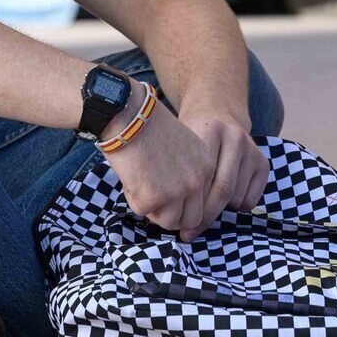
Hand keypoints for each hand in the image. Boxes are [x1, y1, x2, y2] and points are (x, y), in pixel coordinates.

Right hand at [104, 108, 219, 236]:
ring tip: (142, 184)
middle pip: (192, 220)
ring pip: (169, 222)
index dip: (189, 212)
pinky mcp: (154, 196)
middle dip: (173, 217)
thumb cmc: (149, 127)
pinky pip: (142, 211)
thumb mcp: (184, 147)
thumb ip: (187, 173)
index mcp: (207, 166)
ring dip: (153, 209)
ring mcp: (177, 190)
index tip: (178, 216)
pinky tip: (131, 175)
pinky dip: (133, 197)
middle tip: (156, 204)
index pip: (207, 205)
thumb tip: (180, 205)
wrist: (129, 115)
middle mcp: (197, 180)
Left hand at [185, 107, 270, 232]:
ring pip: (235, 198)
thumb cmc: (191, 139)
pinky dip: (236, 207)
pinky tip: (224, 200)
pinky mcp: (263, 162)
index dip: (190, 206)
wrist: (217, 114)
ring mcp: (252, 149)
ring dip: (219, 211)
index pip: (202, 179)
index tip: (179, 227)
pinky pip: (250, 200)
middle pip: (222, 190)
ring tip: (204, 209)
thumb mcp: (180, 146)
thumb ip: (177, 174)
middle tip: (190, 232)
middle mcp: (235, 137)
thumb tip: (170, 218)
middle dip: (205, 217)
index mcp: (210, 130)